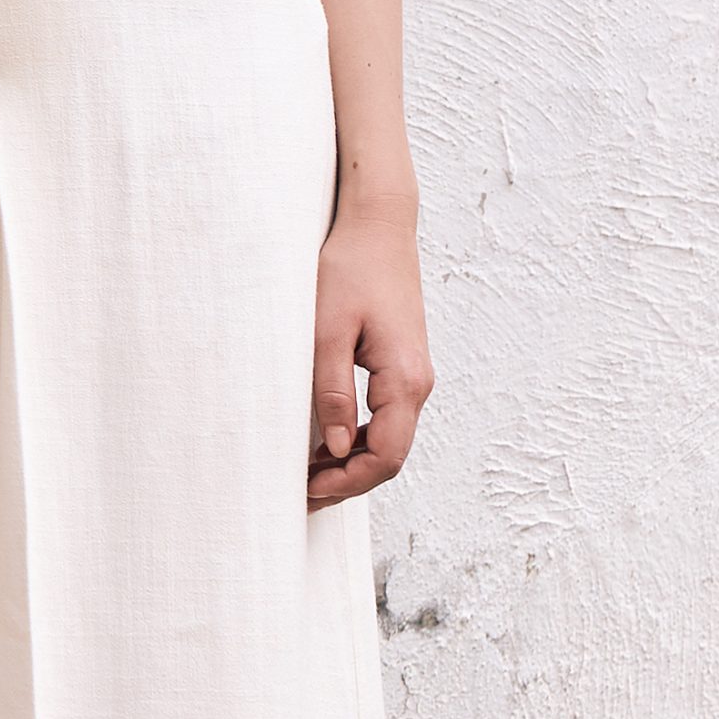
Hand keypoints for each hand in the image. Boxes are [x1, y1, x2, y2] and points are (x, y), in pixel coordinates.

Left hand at [309, 200, 430, 506]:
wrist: (379, 224)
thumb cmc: (351, 267)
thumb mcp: (328, 330)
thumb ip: (332, 391)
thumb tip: (337, 449)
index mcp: (405, 379)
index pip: (387, 456)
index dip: (348, 483)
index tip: (308, 491)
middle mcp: (417, 383)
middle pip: (390, 456)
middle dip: (348, 482)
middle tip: (301, 494)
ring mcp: (411, 375)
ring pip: (388, 439)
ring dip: (350, 462)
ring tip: (305, 472)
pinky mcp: (399, 366)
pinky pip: (384, 417)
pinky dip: (356, 438)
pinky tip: (324, 440)